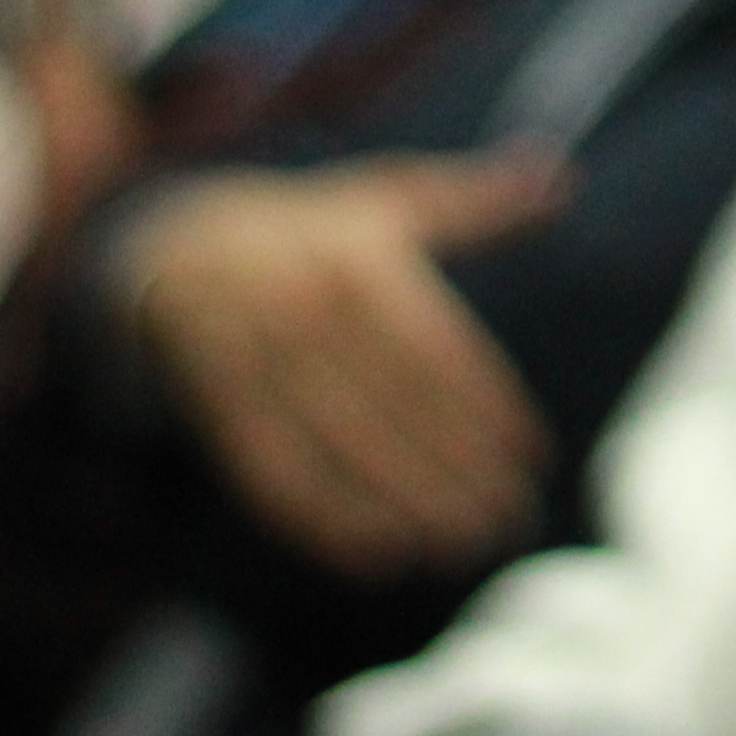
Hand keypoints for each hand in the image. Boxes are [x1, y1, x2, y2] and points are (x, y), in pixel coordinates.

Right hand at [124, 155, 572, 578]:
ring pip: (337, 444)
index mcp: (357, 258)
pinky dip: (322, 520)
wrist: (176, 239)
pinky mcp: (215, 402)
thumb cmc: (317, 230)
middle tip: (510, 518)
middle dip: (456, 468)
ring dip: (401, 502)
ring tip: (459, 546)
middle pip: (393, 405)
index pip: (434, 347)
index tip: (534, 454)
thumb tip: (560, 179)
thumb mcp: (391, 200)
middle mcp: (303, 306)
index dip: (487, 405)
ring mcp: (252, 356)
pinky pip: (271, 470)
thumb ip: (478, 201)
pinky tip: (378, 556)